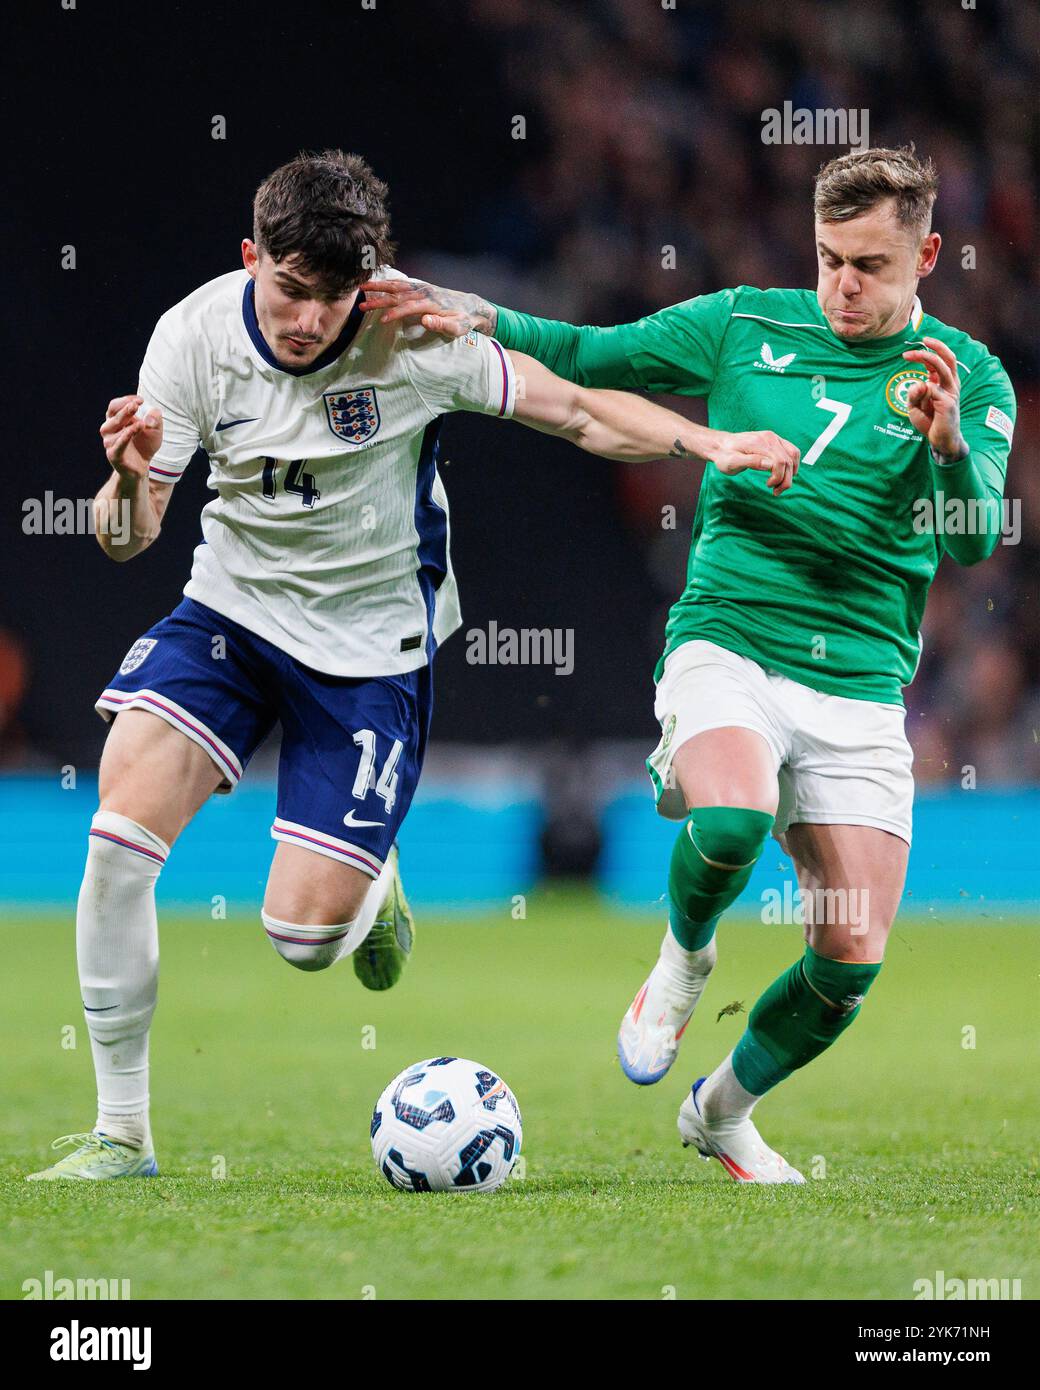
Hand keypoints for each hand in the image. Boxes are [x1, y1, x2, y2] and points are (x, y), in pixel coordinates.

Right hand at [99, 396, 162, 481]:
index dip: (125, 401)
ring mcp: (110, 443)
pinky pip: (117, 445)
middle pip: (113, 416)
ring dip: (128, 424)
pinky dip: (125, 437)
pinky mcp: (114, 455)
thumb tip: (152, 415)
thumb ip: (155, 420)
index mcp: (116, 420)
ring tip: (142, 424)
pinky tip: (135, 430)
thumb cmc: (145, 444)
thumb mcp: (155, 430)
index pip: (114, 406)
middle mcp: (109, 430)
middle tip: (136, 405)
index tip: (140, 400)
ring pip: (113, 429)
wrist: (142, 466)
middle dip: (125, 409)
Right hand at [359, 278, 497, 338]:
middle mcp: (424, 292)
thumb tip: (425, 320)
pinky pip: (401, 283)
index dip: (394, 313)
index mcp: (431, 303)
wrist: (471, 306)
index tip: (381, 320)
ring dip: (379, 287)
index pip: (408, 307)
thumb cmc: (464, 320)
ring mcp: (422, 288)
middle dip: (378, 300)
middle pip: (397, 295)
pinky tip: (377, 283)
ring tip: (361, 288)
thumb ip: (442, 324)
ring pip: (396, 286)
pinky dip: (388, 282)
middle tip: (361, 306)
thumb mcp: (457, 327)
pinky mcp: (421, 287)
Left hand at [701, 429, 800, 495]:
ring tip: (779, 485)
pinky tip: (784, 474)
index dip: (778, 477)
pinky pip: (791, 451)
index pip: (780, 462)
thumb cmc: (724, 456)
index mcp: (760, 443)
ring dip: (790, 472)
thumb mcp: (732, 462)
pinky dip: (791, 464)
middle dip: (785, 479)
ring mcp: (773, 438)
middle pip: (788, 460)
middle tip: (775, 492)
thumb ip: (751, 462)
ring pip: (793, 455)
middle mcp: (770, 438)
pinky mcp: (774, 441)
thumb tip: (770, 465)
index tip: (768, 486)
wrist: (720, 445)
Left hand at [901, 336, 965, 459]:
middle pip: (948, 358)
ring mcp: (951, 393)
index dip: (926, 352)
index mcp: (945, 383)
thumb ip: (913, 393)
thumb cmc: (930, 421)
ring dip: (927, 358)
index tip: (908, 353)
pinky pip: (932, 390)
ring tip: (911, 355)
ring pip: (943, 368)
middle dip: (935, 346)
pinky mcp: (948, 403)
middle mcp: (951, 384)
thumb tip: (919, 382)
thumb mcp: (915, 406)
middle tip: (922, 340)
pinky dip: (921, 392)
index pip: (940, 361)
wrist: (941, 440)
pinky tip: (922, 405)